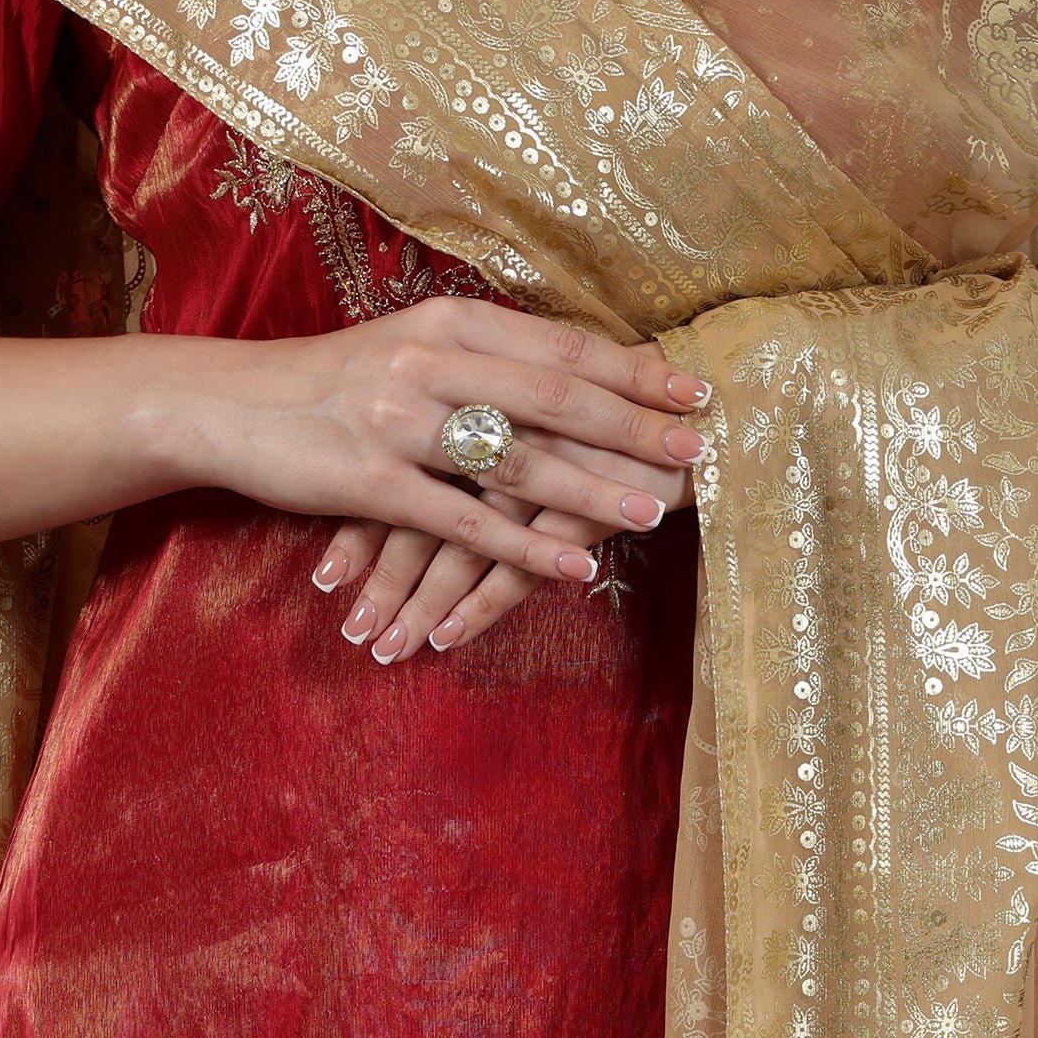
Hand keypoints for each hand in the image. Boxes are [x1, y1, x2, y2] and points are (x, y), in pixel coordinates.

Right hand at [171, 297, 711, 585]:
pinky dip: (526, 549)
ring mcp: (398, 423)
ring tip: (654, 513)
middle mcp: (429, 363)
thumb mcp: (414, 346)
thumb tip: (582, 373)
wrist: (230, 405)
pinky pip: (465, 522)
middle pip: (553, 396)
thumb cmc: (338, 380)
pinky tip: (576, 567)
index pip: (562, 346)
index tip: (694, 390)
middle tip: (697, 450)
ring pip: (516, 460)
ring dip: (593, 488)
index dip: (633, 371)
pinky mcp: (370, 483)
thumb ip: (490, 357)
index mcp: (451, 322)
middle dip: (633, 426)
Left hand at [312, 431, 696, 662]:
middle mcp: (500, 424)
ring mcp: (538, 468)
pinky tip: (444, 641)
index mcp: (482, 387)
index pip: (403, 460)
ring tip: (381, 650)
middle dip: (381, 576)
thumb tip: (422, 468)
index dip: (360, 518)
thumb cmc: (618, 411)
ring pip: (458, 545)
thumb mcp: (545, 409)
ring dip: (415, 602)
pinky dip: (476, 607)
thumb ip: (490, 430)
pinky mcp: (580, 510)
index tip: (325, 573)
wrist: (712, 413)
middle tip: (351, 630)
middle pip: (420, 507)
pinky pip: (517, 567)